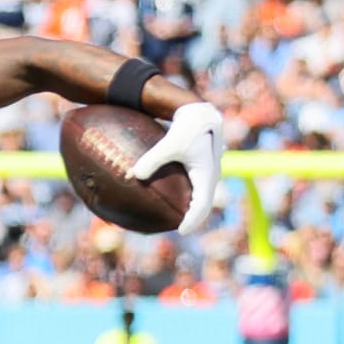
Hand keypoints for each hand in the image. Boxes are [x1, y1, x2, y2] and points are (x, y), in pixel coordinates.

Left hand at [131, 102, 223, 233]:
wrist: (200, 112)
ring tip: (175, 217)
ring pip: (200, 195)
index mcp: (207, 175)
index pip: (202, 205)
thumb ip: (152, 159)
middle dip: (192, 217)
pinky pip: (194, 186)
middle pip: (202, 204)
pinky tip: (170, 196)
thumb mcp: (170, 143)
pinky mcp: (201, 166)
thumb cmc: (187, 127)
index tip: (181, 231)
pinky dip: (186, 195)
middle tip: (177, 228)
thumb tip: (134, 175)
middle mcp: (210, 175)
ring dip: (190, 208)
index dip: (192, 220)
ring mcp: (207, 171)